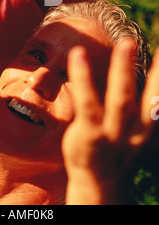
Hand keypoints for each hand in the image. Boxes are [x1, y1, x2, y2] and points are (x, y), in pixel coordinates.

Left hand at [63, 40, 158, 204]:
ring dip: (125, 69)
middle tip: (152, 44)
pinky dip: (84, 77)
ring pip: (122, 99)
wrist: (97, 186)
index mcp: (149, 127)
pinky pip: (87, 102)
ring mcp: (113, 134)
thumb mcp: (135, 129)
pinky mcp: (89, 134)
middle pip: (151, 97)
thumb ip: (143, 105)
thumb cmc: (116, 149)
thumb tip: (151, 81)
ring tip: (127, 42)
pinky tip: (78, 55)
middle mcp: (137, 131)